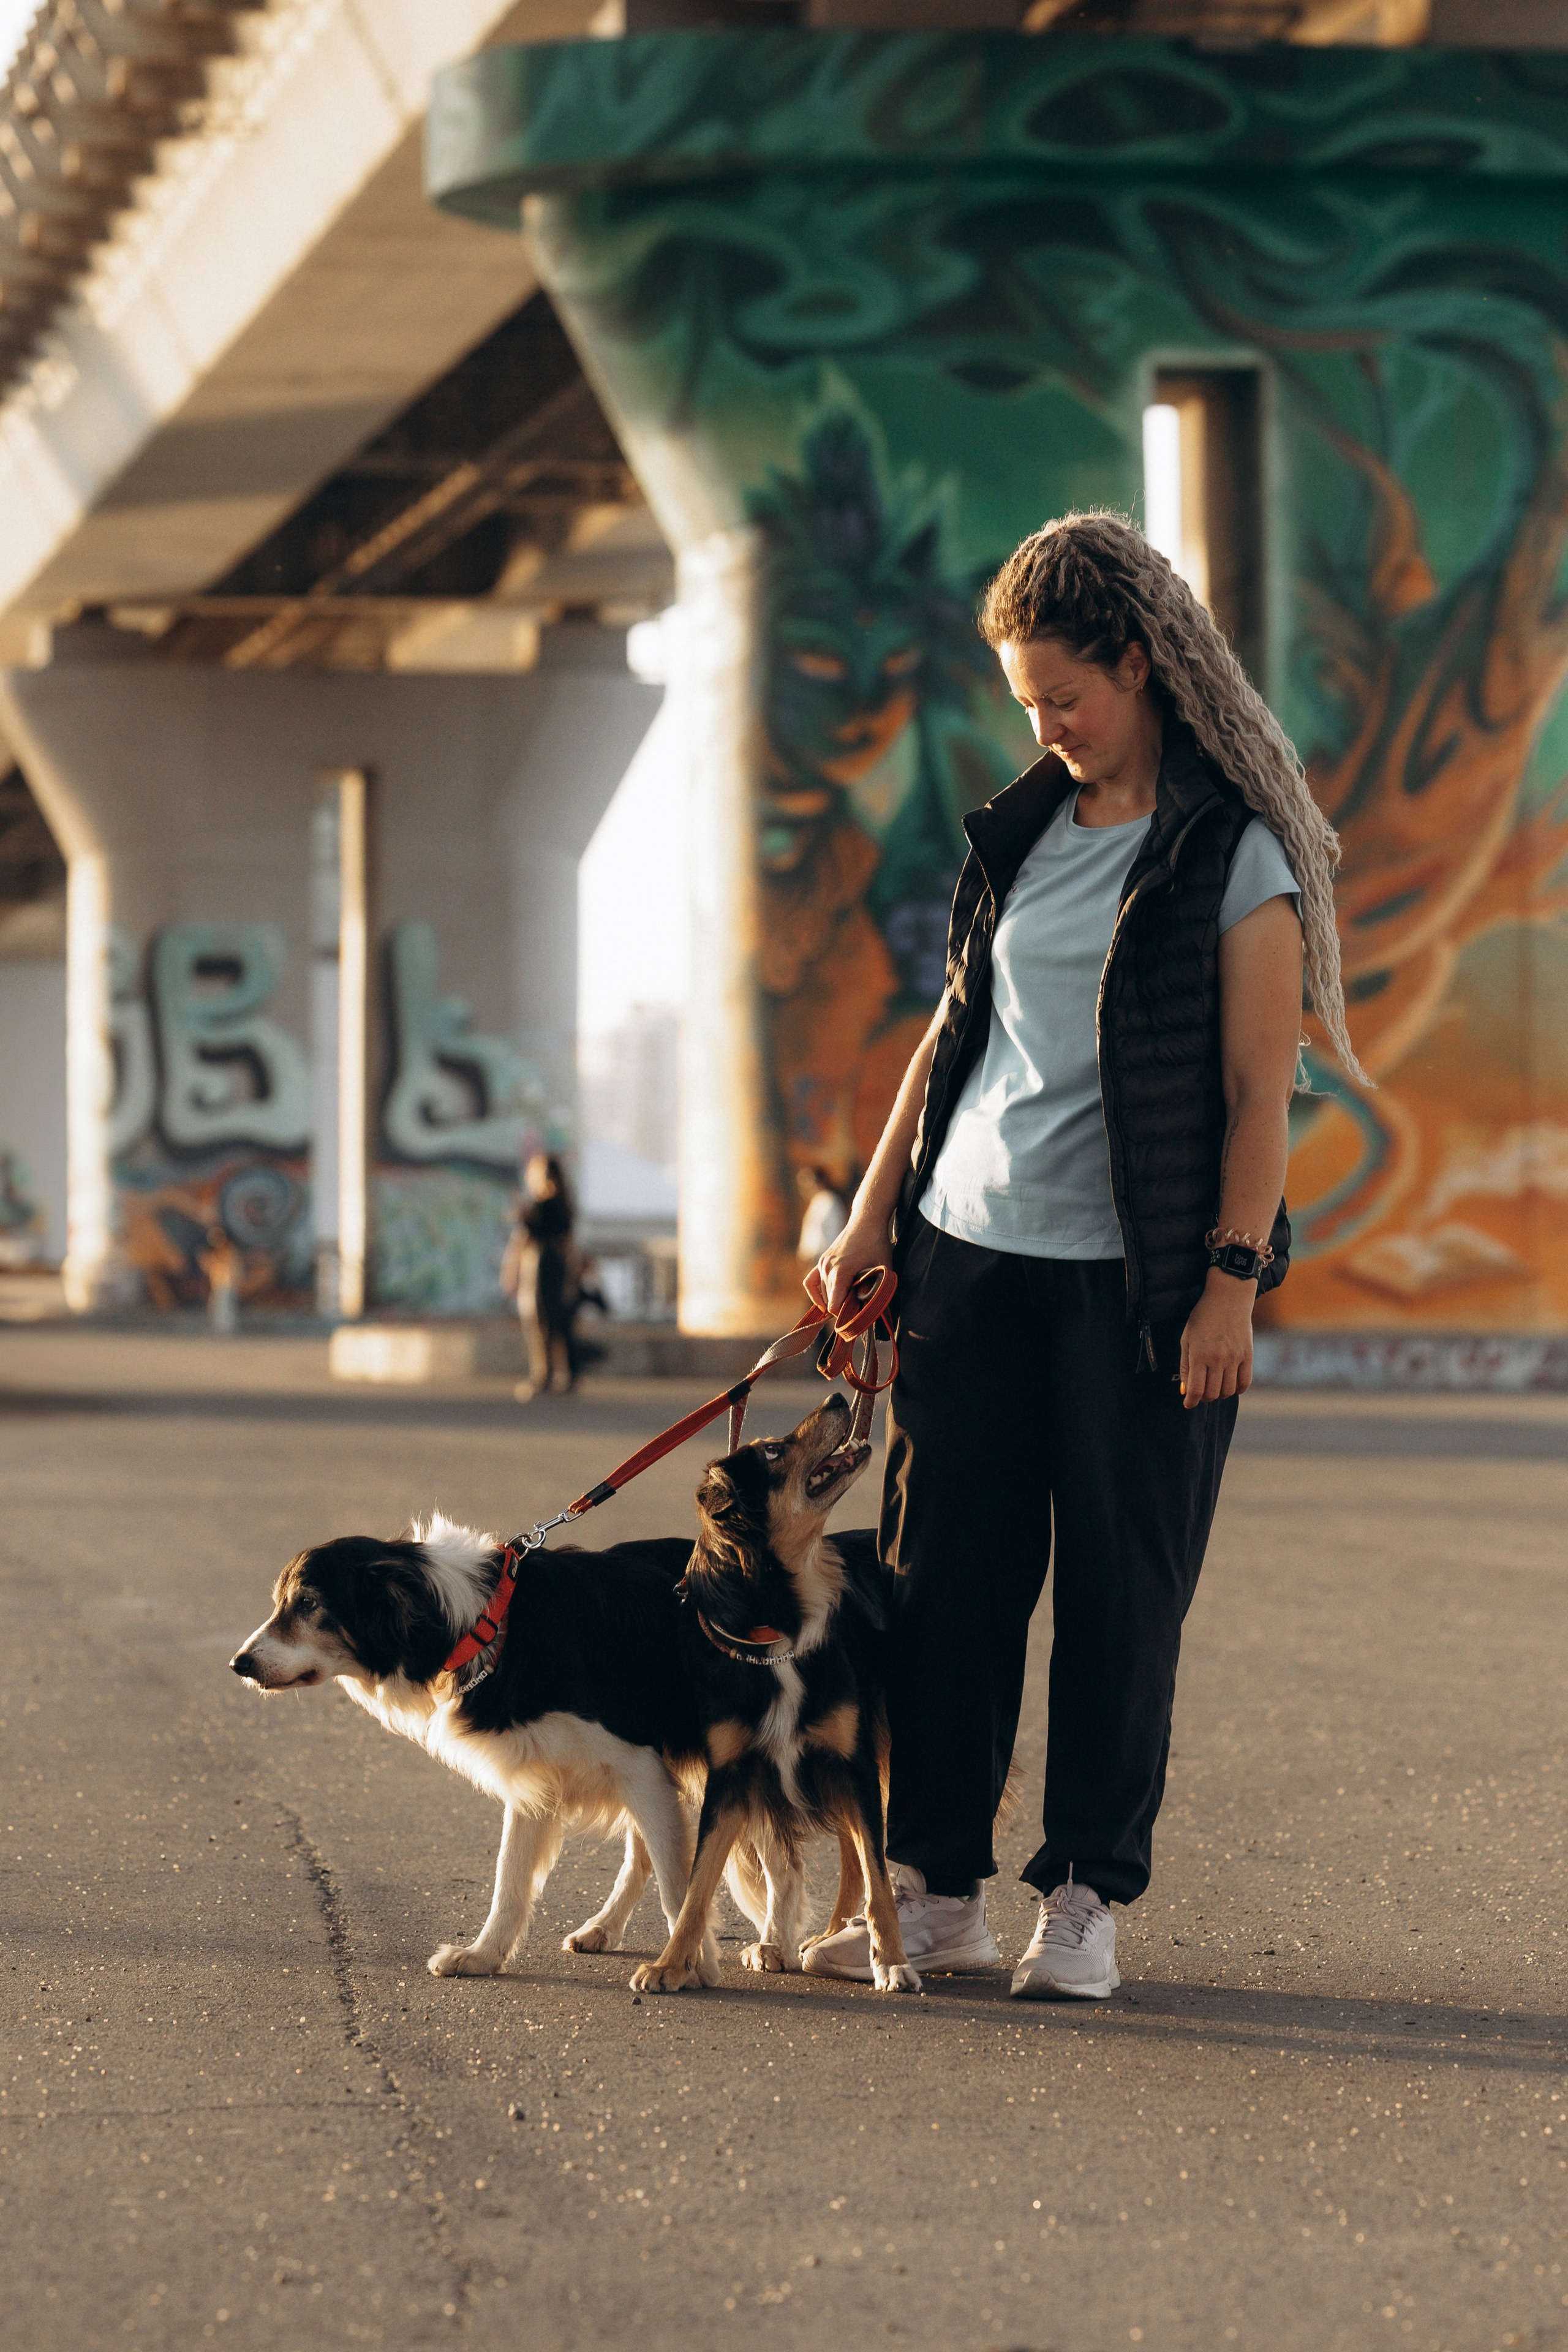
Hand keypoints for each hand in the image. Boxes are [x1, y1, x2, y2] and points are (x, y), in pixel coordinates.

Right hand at [803, 1208, 891, 1317]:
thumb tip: (870, 1310)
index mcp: (840, 1273)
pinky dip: (815, 1293)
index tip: (856, 1319)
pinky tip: (823, 1301)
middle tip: (857, 1313)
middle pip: (828, 1301)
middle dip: (841, 1309)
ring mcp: (822, 1264)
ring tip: (847, 1305)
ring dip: (832, 1301)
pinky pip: (810, 1282)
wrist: (866, 1221)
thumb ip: (876, 1290)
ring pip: (821, 1293)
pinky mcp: (822, 1261)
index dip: (845, 1316)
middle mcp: (827, 1269)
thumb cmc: (876, 1244)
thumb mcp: (883, 1270)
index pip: (834, 1305)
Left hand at [1178, 1268, 1255, 1408]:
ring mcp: (1235, 1358)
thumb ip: (1185, 1366)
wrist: (1228, 1298)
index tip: (1188, 1404)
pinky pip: (1245, 1383)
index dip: (1191, 1401)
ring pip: (1229, 1391)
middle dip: (1204, 1397)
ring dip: (1220, 1394)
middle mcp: (1218, 1358)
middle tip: (1201, 1392)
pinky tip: (1229, 1383)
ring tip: (1214, 1386)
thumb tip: (1186, 1391)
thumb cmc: (1203, 1317)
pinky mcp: (1248, 1356)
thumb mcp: (1187, 1339)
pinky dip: (1237, 1389)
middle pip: (1212, 1393)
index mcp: (1199, 1354)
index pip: (1196, 1389)